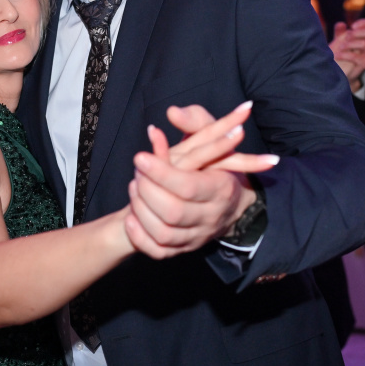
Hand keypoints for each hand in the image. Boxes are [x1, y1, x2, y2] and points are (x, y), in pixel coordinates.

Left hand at [125, 103, 276, 258]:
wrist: (232, 202)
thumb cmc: (218, 163)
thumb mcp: (213, 136)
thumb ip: (195, 121)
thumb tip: (173, 113)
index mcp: (221, 188)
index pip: (188, 186)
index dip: (160, 173)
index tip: (140, 157)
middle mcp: (212, 216)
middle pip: (174, 212)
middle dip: (147, 191)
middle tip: (137, 173)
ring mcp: (198, 236)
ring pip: (164, 234)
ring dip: (141, 210)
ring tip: (135, 188)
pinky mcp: (184, 248)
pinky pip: (159, 252)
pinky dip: (140, 236)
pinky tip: (131, 217)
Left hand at [330, 20, 364, 87]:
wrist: (343, 71)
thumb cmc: (342, 52)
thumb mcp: (340, 40)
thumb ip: (339, 32)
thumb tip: (340, 24)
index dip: (363, 22)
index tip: (352, 26)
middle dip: (355, 33)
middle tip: (345, 37)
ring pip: (364, 44)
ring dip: (350, 44)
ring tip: (340, 47)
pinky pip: (356, 57)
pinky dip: (345, 55)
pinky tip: (336, 55)